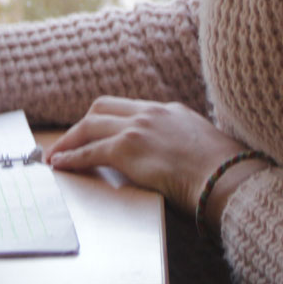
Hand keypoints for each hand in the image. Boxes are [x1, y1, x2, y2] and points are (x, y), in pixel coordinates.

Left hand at [46, 96, 254, 215]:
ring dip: (69, 140)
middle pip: (102, 108)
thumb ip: (186, 144)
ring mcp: (138, 128)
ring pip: (90, 126)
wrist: (227, 175)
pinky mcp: (127, 149)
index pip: (129, 108)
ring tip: (55, 155)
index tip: (95, 131)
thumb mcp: (205, 145)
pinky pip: (90, 151)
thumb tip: (180, 160)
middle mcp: (150, 113)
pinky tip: (61, 165)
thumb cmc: (224, 170)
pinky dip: (72, 157)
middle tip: (68, 141)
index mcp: (170, 110)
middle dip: (82, 124)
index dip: (107, 120)